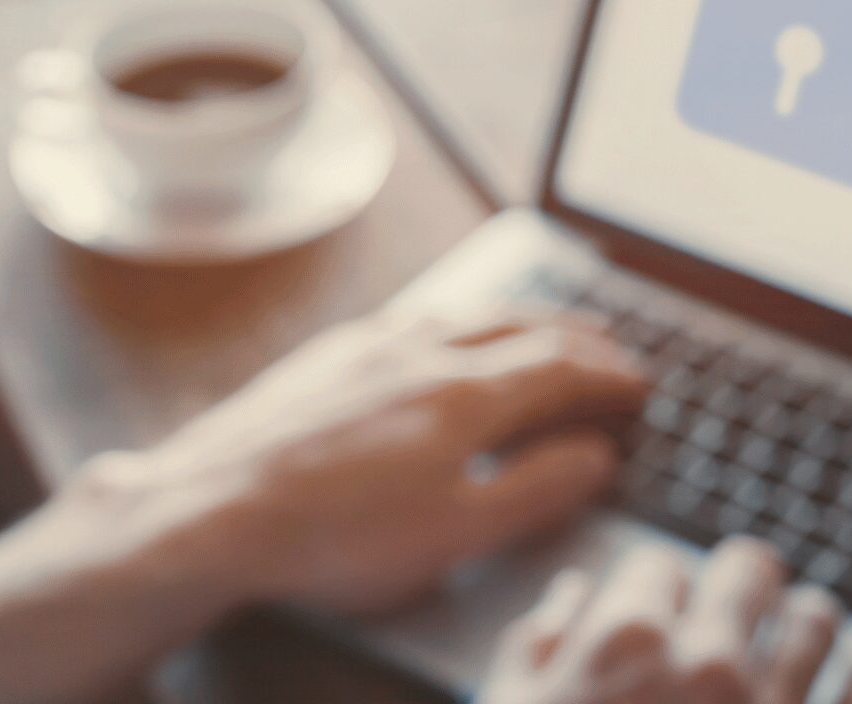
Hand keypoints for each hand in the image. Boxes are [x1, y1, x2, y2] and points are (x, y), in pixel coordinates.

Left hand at [102, 310, 649, 614]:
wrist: (213, 509)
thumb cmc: (334, 537)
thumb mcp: (455, 535)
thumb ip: (534, 491)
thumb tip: (594, 457)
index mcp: (464, 394)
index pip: (561, 367)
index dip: (608, 375)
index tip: (639, 385)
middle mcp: (422, 351)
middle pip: (519, 326)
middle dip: (574, 335)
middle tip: (610, 345)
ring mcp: (369, 344)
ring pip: (465, 314)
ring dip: (518, 319)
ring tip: (541, 330)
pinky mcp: (327, 355)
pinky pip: (416, 318)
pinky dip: (460, 321)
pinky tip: (447, 336)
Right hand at [481, 539, 851, 703]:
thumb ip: (538, 647)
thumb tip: (573, 594)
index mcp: (625, 641)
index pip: (658, 564)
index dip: (656, 585)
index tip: (660, 607)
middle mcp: (709, 663)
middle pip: (748, 569)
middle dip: (741, 579)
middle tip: (742, 593)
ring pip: (816, 620)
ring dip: (807, 616)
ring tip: (804, 623)